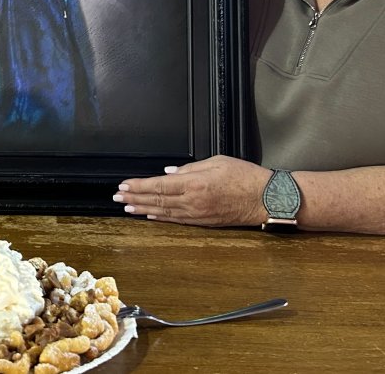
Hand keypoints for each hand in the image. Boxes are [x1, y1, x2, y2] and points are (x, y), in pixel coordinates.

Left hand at [113, 156, 271, 226]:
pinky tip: (150, 216)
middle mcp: (193, 201)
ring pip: (164, 212)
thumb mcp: (217, 162)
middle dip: (134, 198)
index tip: (124, 185)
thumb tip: (168, 173)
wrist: (266, 199)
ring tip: (127, 207)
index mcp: (195, 183)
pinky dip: (161, 218)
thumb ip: (190, 168)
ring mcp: (198, 214)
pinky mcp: (204, 222)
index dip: (139, 186)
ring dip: (143, 210)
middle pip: (157, 200)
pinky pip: (177, 221)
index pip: (158, 186)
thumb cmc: (245, 176)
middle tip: (118, 197)